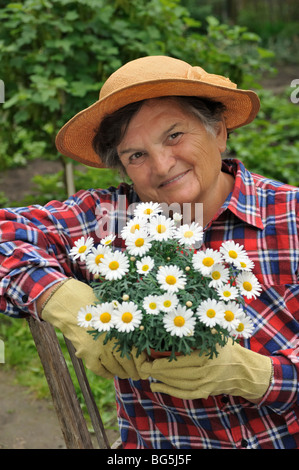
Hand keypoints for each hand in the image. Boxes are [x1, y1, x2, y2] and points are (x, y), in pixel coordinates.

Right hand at [41, 279, 148, 379]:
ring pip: (114, 368)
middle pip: (127, 363)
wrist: (69, 303)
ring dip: (121, 373)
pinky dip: (106, 373)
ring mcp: (98, 349)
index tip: (146, 367)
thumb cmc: (94, 302)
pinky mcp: (86, 353)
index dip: (142, 363)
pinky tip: (111, 374)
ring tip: (126, 374)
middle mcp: (112, 341)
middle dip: (134, 371)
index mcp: (121, 329)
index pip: (136, 352)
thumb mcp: (114, 309)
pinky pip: (98, 369)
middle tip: (138, 375)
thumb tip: (139, 338)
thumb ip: (124, 323)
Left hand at [140, 339, 272, 400]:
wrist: (245, 370)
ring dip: (160, 379)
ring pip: (178, 384)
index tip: (148, 356)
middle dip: (157, 370)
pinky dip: (168, 391)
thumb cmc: (227, 348)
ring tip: (147, 372)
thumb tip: (174, 324)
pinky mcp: (205, 393)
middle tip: (143, 364)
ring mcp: (206, 385)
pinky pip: (183, 394)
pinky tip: (156, 387)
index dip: (161, 360)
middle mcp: (206, 373)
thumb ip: (196, 333)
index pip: (179, 361)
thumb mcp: (214, 336)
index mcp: (207, 356)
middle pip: (176, 373)